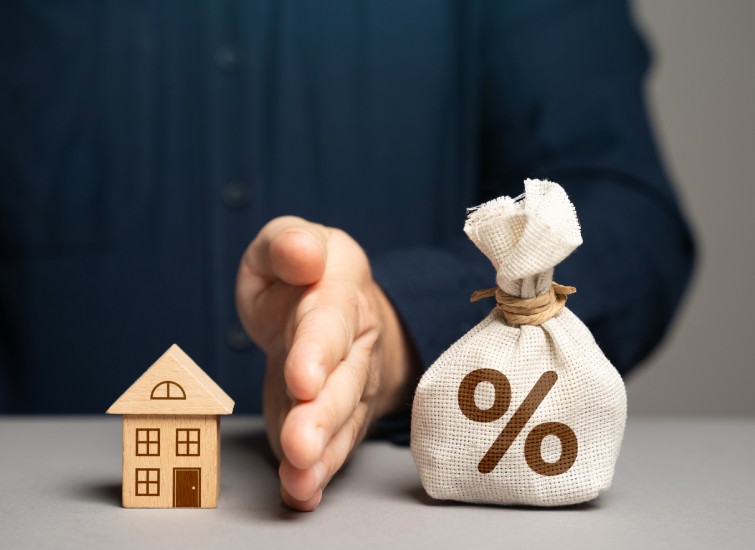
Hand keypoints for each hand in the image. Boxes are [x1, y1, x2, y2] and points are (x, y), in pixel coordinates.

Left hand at [235, 216, 416, 510]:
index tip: (302, 379)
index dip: (318, 351)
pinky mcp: (335, 416)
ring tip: (299, 479)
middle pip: (342, 382)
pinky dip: (318, 472)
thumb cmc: (303, 273)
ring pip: (341, 422)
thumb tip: (302, 254)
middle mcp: (351, 344)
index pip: (329, 322)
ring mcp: (347, 384)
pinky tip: (300, 491)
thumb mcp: (288, 242)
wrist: (332, 305)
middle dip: (322, 414)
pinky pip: (333, 446)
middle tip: (301, 444)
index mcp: (337, 292)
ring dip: (322, 453)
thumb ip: (287, 244)